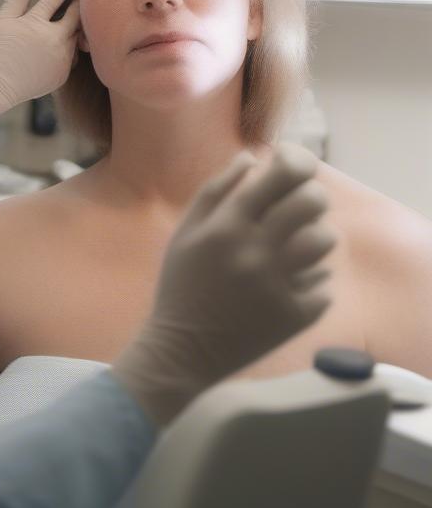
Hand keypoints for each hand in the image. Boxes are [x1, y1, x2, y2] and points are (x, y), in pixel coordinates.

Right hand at [0, 0, 80, 171]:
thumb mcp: (1, 20)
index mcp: (37, 23)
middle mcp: (54, 40)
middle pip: (76, 17)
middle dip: (79, 5)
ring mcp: (61, 58)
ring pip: (75, 38)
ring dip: (73, 30)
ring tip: (64, 27)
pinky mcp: (62, 74)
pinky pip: (71, 58)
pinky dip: (66, 51)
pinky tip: (54, 50)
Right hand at [113, 143, 336, 425]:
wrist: (184, 349)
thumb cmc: (181, 284)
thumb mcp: (186, 231)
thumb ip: (216, 191)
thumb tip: (252, 158)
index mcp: (228, 225)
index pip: (281, 176)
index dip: (294, 161)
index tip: (290, 164)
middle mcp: (257, 250)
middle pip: (311, 202)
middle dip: (310, 195)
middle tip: (299, 204)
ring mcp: (280, 285)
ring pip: (325, 240)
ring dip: (315, 235)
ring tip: (298, 243)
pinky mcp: (297, 315)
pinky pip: (324, 282)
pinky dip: (312, 278)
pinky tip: (291, 281)